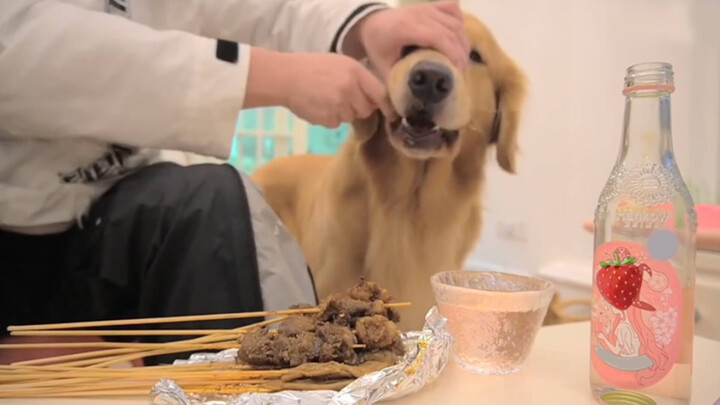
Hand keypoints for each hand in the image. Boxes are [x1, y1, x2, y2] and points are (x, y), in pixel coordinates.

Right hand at [246, 49, 395, 127]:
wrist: (286, 77)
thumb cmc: (312, 67)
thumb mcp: (340, 64)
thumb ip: (358, 79)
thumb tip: (375, 99)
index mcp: (355, 72)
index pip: (380, 94)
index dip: (386, 106)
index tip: (392, 114)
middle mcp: (350, 88)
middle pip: (366, 109)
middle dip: (358, 107)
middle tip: (342, 98)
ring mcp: (339, 105)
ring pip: (350, 117)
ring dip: (342, 113)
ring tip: (326, 99)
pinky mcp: (328, 118)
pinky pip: (336, 124)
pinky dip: (329, 118)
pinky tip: (318, 106)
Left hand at [347, 2, 470, 78]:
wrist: (370, 22)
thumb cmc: (377, 45)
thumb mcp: (382, 66)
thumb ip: (395, 84)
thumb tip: (404, 108)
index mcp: (406, 28)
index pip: (438, 37)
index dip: (452, 53)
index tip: (458, 71)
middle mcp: (419, 15)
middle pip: (451, 30)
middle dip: (461, 52)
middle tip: (461, 72)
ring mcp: (426, 8)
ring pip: (455, 21)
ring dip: (463, 41)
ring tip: (461, 60)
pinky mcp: (431, 6)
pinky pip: (452, 9)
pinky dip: (459, 23)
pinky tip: (458, 38)